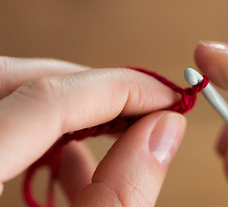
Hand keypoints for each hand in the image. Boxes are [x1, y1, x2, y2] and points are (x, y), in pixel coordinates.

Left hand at [0, 57, 185, 205]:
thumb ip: (119, 195)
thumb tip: (163, 131)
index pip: (46, 99)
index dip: (116, 90)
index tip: (163, 97)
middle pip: (21, 80)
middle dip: (94, 89)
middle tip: (144, 106)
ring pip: (14, 92)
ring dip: (74, 110)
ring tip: (120, 136)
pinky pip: (7, 121)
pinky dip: (49, 134)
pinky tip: (76, 161)